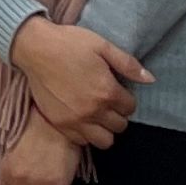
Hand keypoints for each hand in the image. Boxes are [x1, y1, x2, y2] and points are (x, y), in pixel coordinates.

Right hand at [13, 17, 149, 148]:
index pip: (130, 108)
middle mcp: (93, 111)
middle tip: (108, 101)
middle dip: (118, 114)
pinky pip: (82, 141)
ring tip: (97, 114)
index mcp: (107, 91)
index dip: (126, 99)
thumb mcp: (102, 46)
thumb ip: (128, 64)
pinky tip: (82, 118)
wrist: (35, 48)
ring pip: (104, 140)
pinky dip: (86, 133)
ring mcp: (76, 120)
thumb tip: (150, 79)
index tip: (117, 90)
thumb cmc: (70, 43)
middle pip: (120, 126)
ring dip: (105, 129)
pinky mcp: (60, 124)